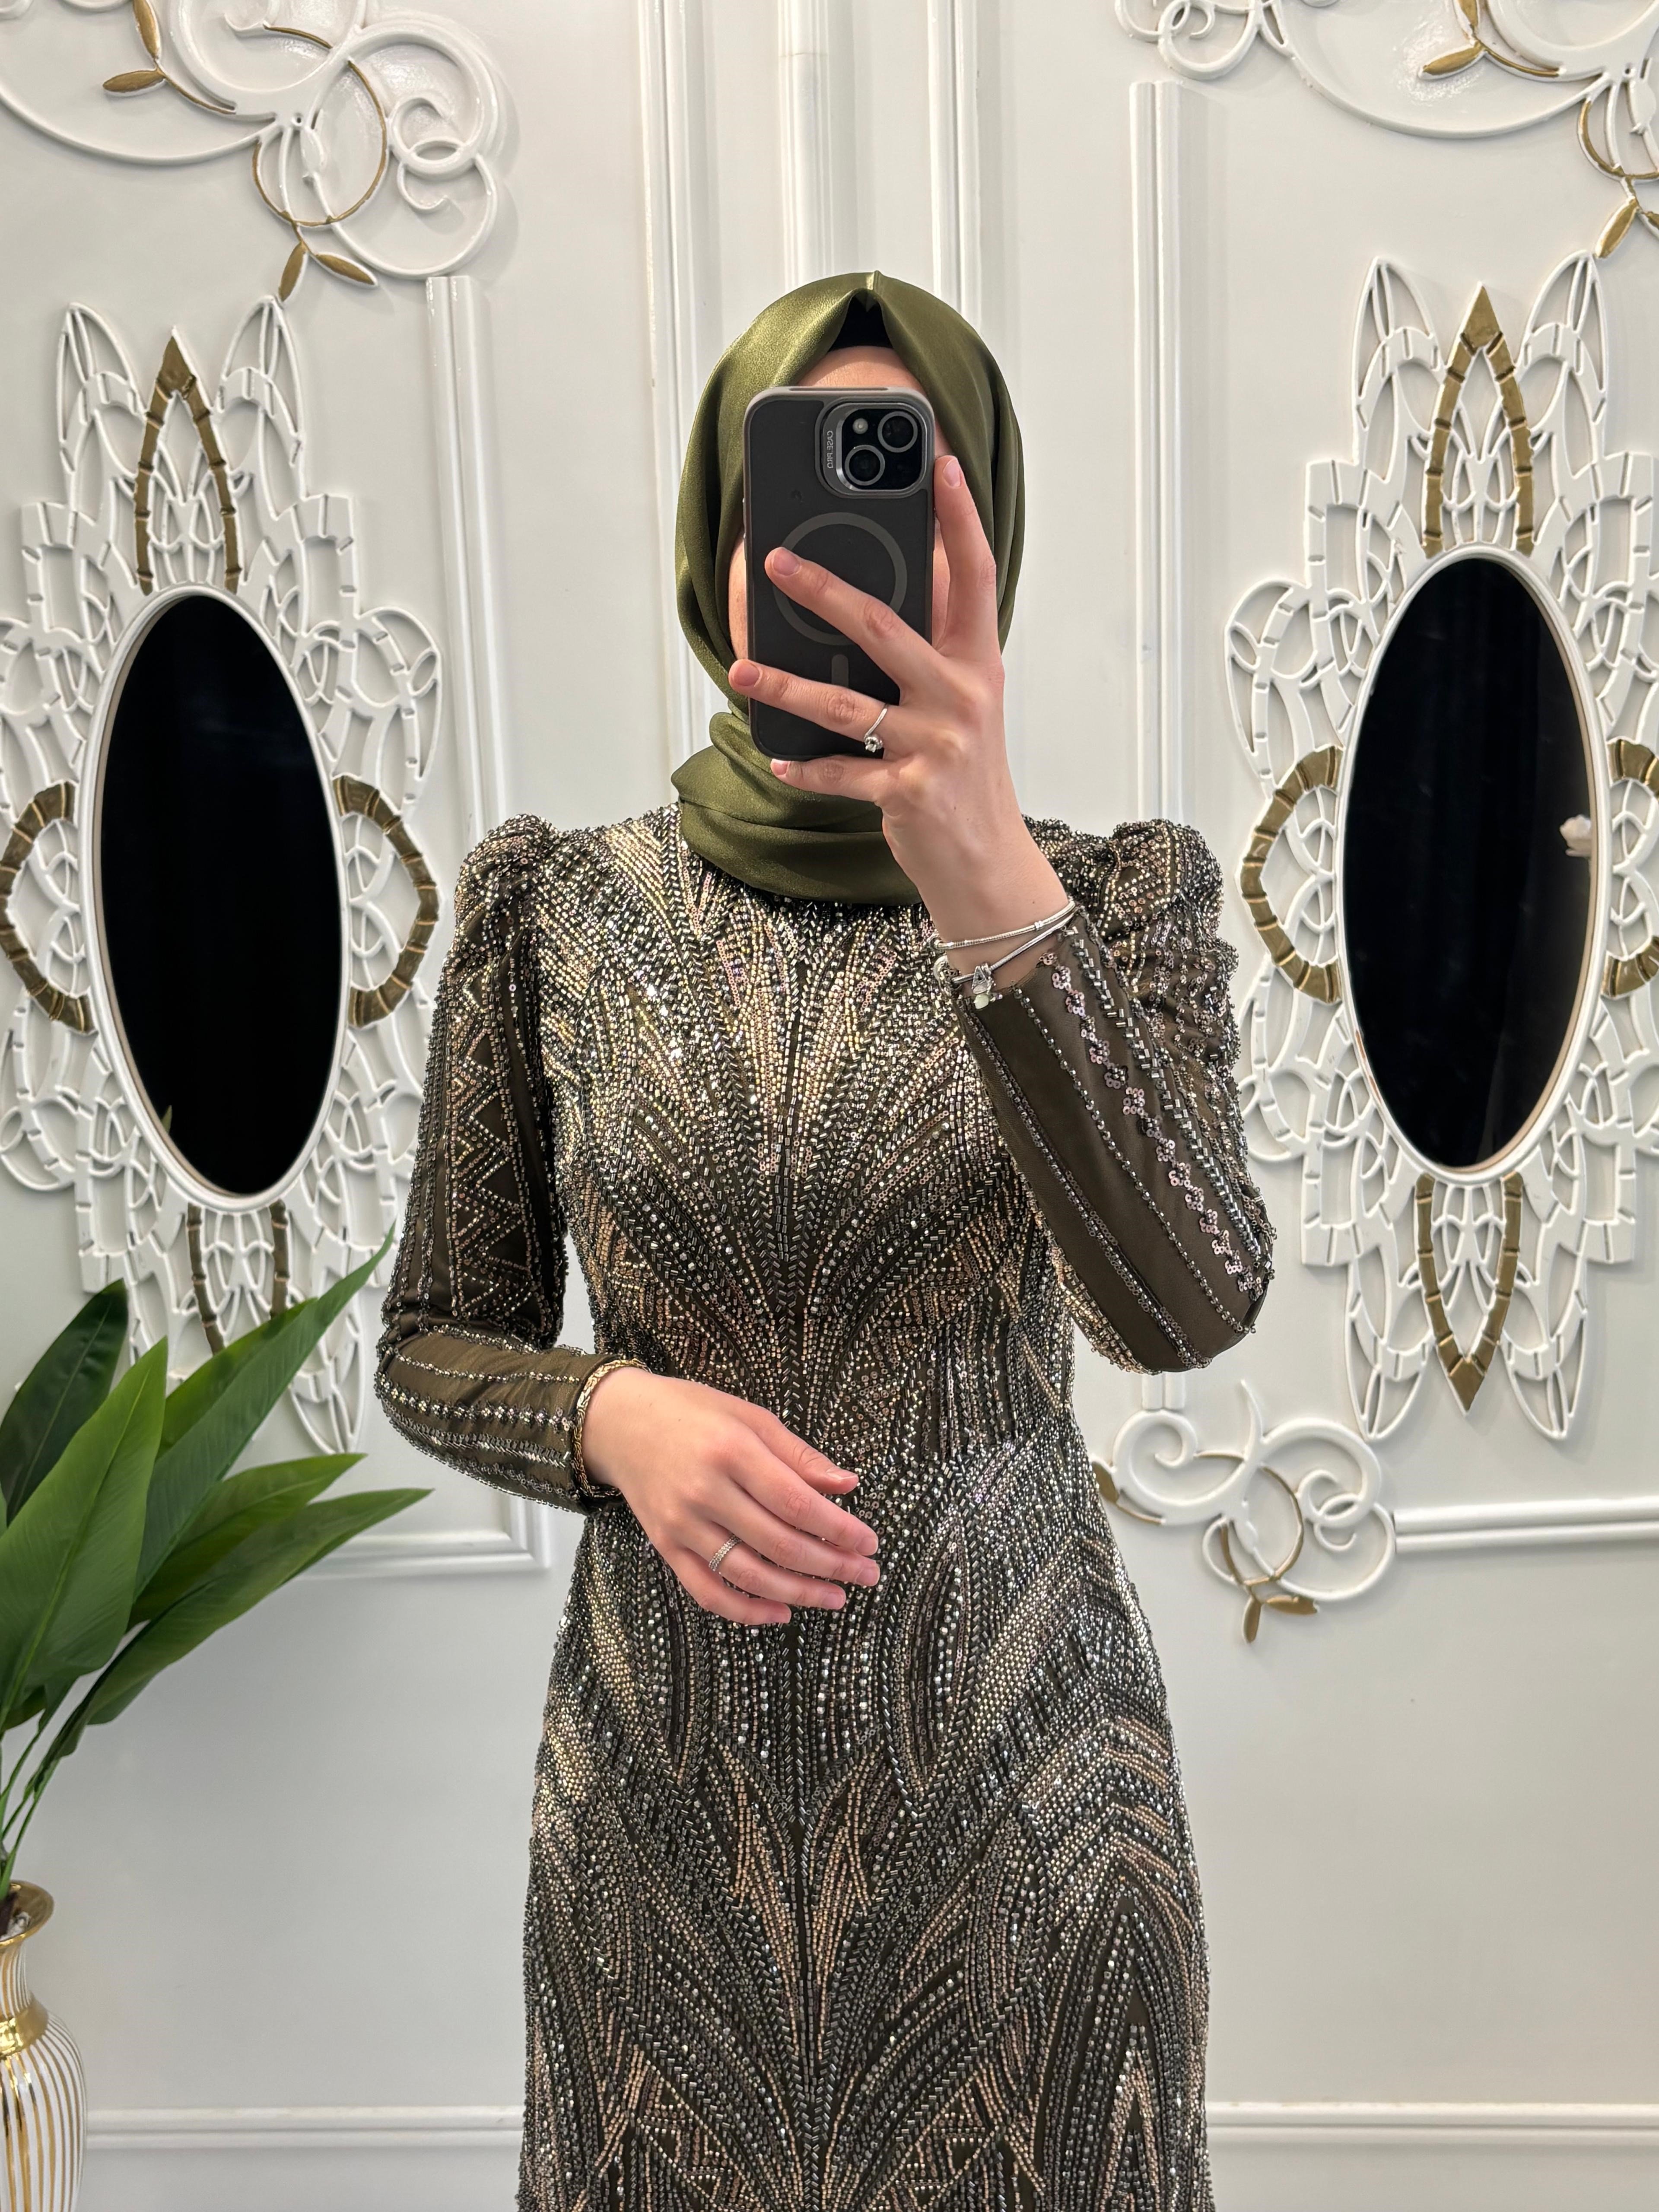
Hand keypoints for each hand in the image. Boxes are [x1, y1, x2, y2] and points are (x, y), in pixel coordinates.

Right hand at [579, 1366, 880, 1626]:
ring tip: (836, 1597)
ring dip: (799, 1593)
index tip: (869, 1543)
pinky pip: (707, 1591)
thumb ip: (799, 1455)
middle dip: (831, 1565)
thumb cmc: (693, 1412)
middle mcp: (705, 1491)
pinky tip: (780, 1612)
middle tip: (866, 1575)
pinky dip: (745, 1611)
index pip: (797, 1502)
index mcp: (732, 1450)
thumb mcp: (750, 1417)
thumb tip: (848, 1485)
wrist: (622, 1422)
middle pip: (779, 1543)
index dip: (838, 1529)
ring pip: (748, 1574)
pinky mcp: (666, 1546)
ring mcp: (682, 1524)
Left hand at [729, 454, 1067, 988]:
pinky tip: (780, 758)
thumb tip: (891, 589)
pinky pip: (840, 772)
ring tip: (742, 673)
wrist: (987, 862)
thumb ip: (935, 649)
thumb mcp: (965, 704)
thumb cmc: (966, 776)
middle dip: (824, 591)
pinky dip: (805, 767)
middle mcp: (962, 696)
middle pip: (886, 627)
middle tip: (777, 562)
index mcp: (978, 664)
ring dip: (785, 688)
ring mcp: (937, 744)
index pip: (974, 576)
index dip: (960, 518)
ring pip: (845, 705)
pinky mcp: (910, 792)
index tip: (942, 463)